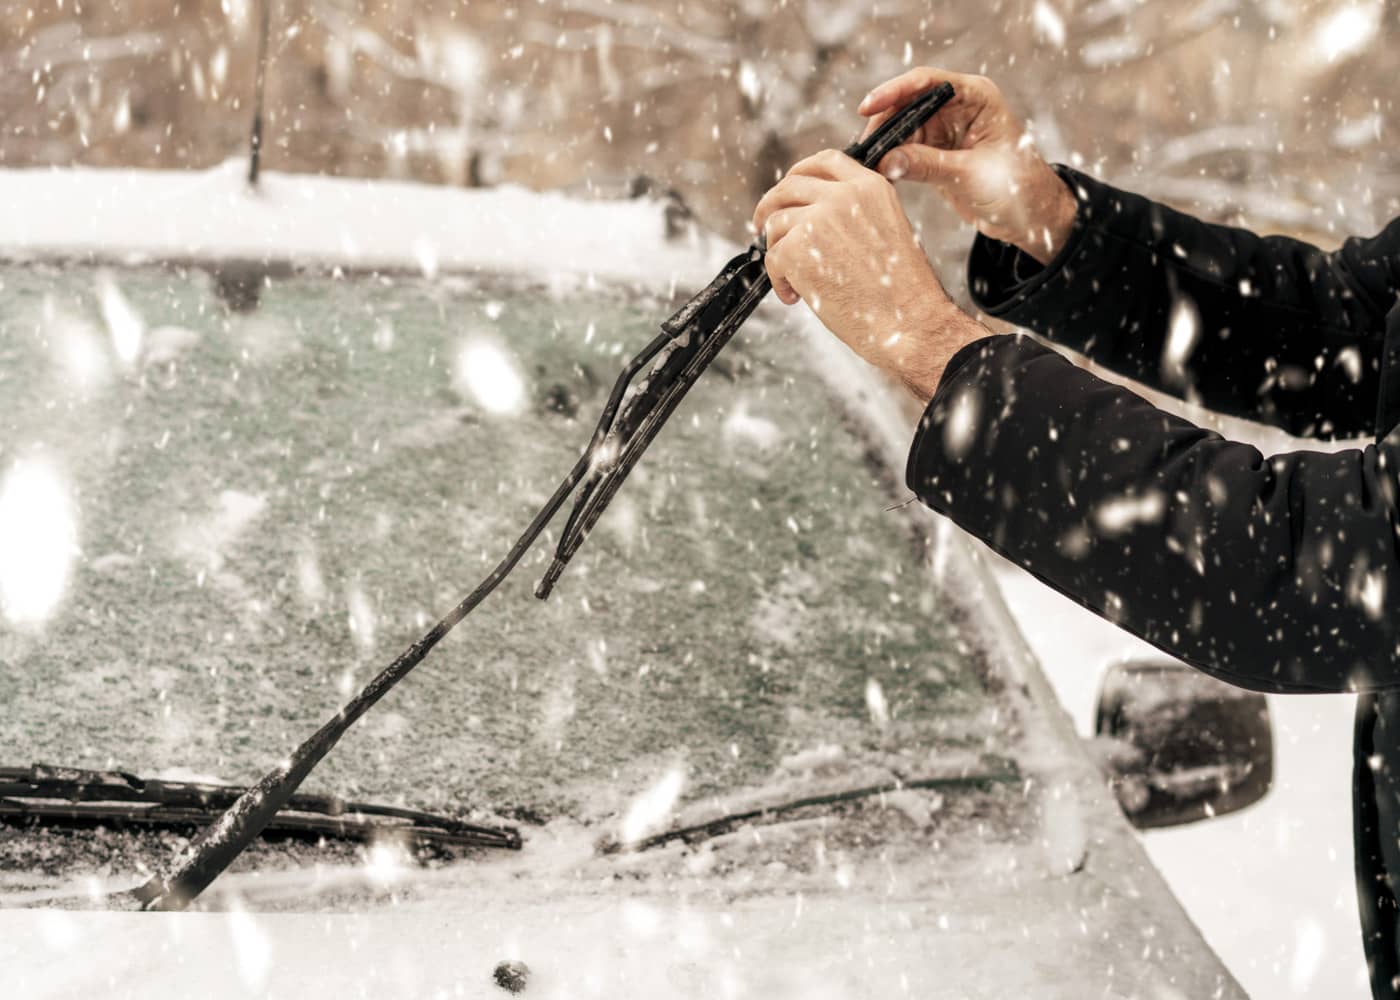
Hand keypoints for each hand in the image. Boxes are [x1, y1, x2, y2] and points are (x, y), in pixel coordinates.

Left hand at [752, 149, 987, 401]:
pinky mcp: (797, 248)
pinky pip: (772, 256)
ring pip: (775, 224)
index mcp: (871, 187)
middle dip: (770, 206)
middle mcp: (844, 195)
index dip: (799, 173)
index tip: (787, 192)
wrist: (909, 323)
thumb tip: (808, 214)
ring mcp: (819, 219)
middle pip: (789, 186)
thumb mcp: (886, 231)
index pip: (825, 161)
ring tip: (795, 281)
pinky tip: (796, 296)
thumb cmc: (901, 291)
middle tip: (762, 228)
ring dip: (777, 252)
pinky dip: (777, 280)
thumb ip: (854, 212)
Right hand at [858, 68, 1075, 264]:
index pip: (928, 83)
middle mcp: (958, 107)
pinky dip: (890, 162)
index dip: (894, 91)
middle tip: (864, 151)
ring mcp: (945, 130)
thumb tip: (886, 161)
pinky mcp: (936, 153)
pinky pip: (904, 151)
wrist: (1029, 217)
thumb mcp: (970, 174)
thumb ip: (928, 165)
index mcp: (976, 97)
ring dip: (884, 146)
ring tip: (868, 168)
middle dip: (884, 125)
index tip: (868, 107)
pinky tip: (878, 175)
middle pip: (908, 105)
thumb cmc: (1016, 187)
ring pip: (902, 129)